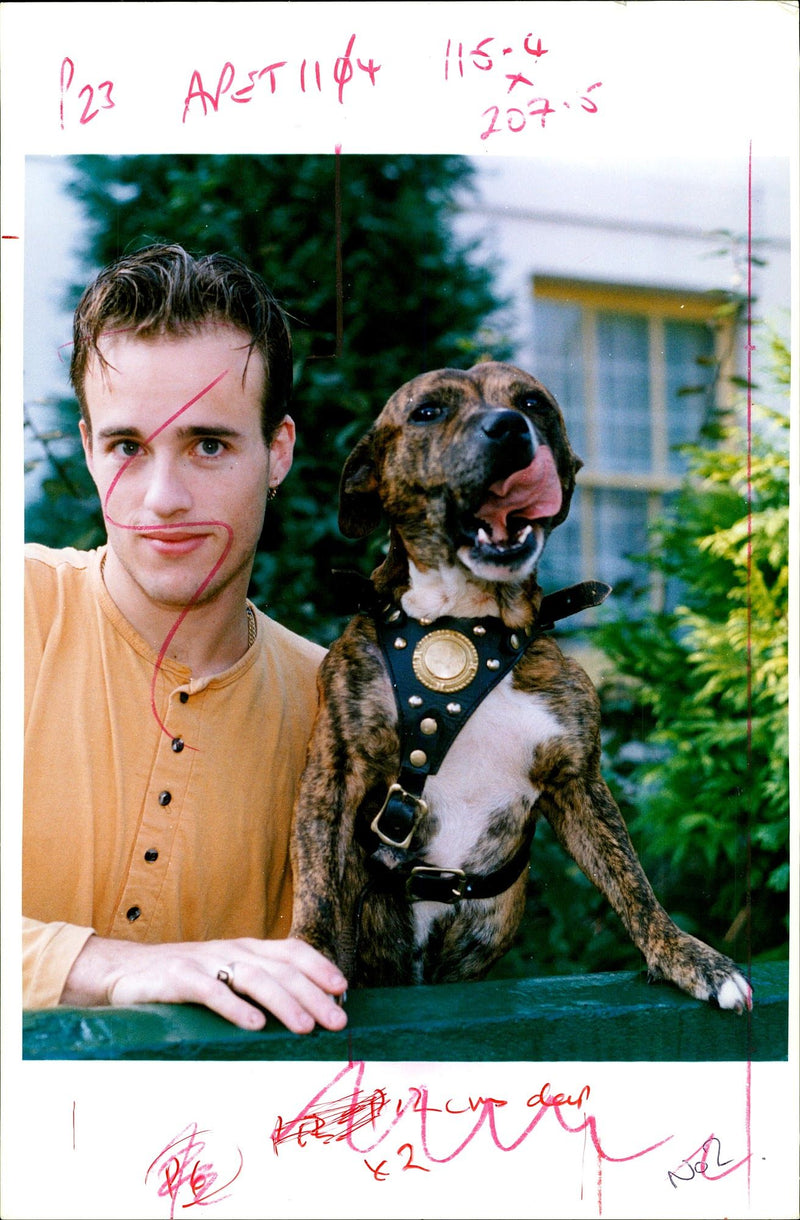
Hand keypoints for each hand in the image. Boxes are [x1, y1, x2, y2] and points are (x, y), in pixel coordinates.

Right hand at [60, 935, 348, 1033]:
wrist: (123, 971)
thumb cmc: (183, 979)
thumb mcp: (224, 975)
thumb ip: (258, 984)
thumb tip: (305, 1008)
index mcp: (246, 948)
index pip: (291, 951)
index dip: (319, 967)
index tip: (343, 989)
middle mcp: (231, 950)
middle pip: (281, 969)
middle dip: (313, 995)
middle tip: (337, 1021)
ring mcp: (205, 961)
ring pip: (253, 978)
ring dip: (284, 1002)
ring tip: (305, 1026)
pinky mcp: (178, 977)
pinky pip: (211, 991)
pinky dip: (234, 1007)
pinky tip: (253, 1025)